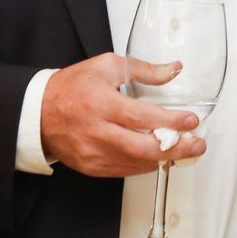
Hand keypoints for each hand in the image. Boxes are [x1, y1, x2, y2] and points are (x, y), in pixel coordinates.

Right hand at [40, 53, 206, 176]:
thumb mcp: (108, 66)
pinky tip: (159, 158)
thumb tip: (174, 70)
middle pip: (142, 148)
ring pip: (135, 163)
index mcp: (101, 103)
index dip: (170, 121)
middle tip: (197, 145)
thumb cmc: (73, 87)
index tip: (191, 120)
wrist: (39, 112)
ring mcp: (93, 153)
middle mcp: (97, 132)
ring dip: (163, 159)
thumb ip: (144, 70)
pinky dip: (144, 166)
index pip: (142, 116)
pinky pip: (124, 171)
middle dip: (176, 149)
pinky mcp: (91, 167)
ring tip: (184, 152)